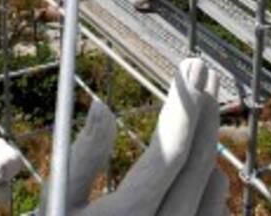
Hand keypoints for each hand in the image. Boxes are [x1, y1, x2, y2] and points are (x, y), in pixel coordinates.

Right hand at [40, 58, 230, 215]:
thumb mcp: (57, 203)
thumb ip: (81, 156)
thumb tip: (103, 106)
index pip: (170, 152)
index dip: (185, 106)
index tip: (189, 70)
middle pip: (199, 162)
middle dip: (203, 110)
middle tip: (202, 71)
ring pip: (214, 187)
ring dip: (207, 145)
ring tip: (200, 111)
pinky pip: (212, 215)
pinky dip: (212, 186)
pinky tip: (203, 167)